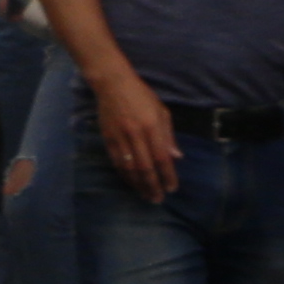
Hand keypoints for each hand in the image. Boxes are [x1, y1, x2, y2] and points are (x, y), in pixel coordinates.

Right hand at [87, 66, 181, 202]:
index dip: (167, 175)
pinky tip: (130, 182)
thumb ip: (168, 135)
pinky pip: (116, 161)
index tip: (172, 188)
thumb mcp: (161, 111)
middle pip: (145, 167)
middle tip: (158, 199)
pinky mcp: (107, 138)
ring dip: (138, 184)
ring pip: (129, 167)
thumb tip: (176, 157)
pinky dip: (124, 174)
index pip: (161, 157)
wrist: (112, 84)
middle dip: (152, 185)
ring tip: (145, 195)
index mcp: (152, 127)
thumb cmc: (142, 96)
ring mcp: (119, 137)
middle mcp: (136, 134)